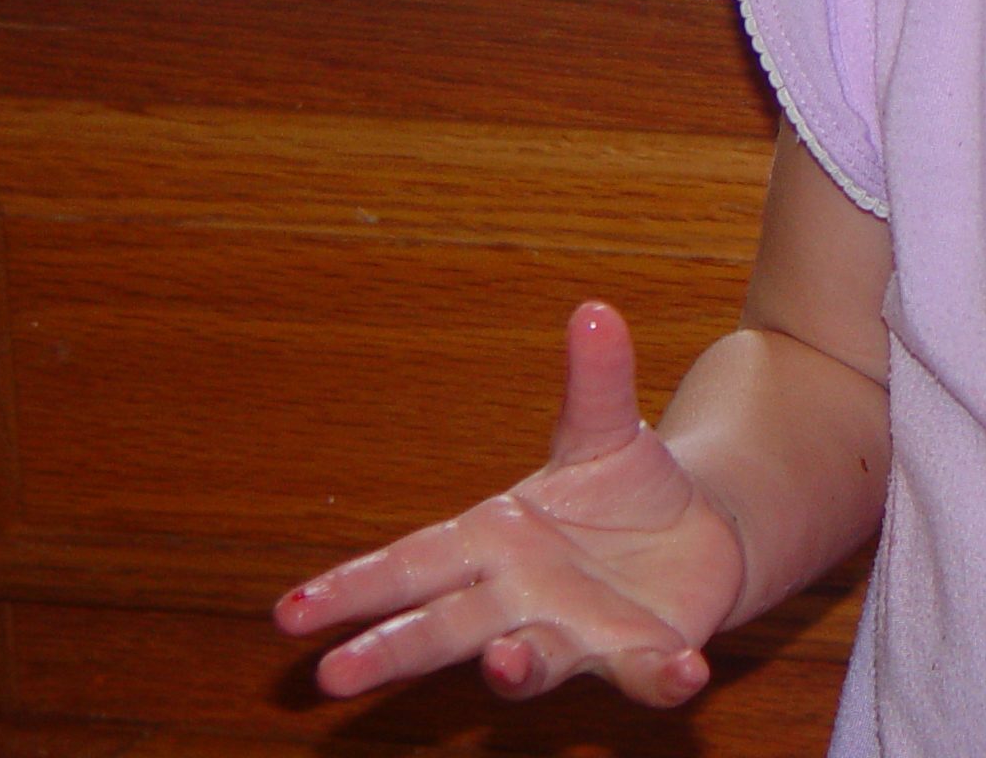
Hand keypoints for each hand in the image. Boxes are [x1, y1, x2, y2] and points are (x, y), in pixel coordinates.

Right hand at [273, 301, 744, 706]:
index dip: (352, 587)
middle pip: (446, 628)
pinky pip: (647, 673)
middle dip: (391, 650)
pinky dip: (662, 678)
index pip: (411, 565)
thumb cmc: (621, 488)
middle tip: (332, 677)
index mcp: (492, 542)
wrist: (696, 532)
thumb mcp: (603, 429)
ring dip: (516, 669)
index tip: (288, 613)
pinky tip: (684, 673)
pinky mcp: (641, 652)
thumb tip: (592, 308)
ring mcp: (576, 633)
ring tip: (504, 666)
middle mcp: (519, 599)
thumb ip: (595, 379)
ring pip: (533, 660)